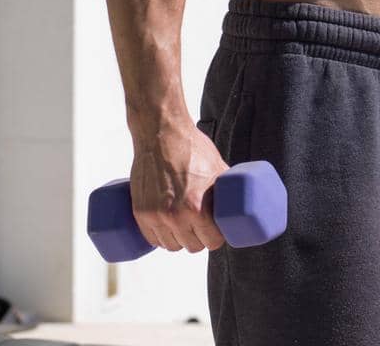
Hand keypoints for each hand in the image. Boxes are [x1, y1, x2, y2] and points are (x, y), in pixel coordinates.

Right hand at [129, 123, 230, 252]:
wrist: (160, 134)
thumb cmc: (191, 148)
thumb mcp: (217, 167)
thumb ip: (226, 189)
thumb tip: (238, 201)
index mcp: (197, 208)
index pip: (212, 241)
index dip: (217, 238)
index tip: (217, 232)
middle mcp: (175, 216)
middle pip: (192, 246)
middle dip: (199, 239)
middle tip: (202, 229)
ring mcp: (155, 216)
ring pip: (171, 245)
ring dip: (179, 240)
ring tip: (185, 229)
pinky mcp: (140, 212)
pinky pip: (151, 239)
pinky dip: (160, 238)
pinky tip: (168, 232)